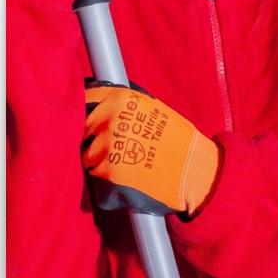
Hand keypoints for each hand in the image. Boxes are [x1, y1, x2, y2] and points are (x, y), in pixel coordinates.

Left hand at [83, 81, 220, 216]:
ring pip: (88, 155)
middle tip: (113, 145)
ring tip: (125, 162)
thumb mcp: (151, 107)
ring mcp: (107, 146)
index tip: (88, 116)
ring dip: (100, 160)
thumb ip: (124, 104)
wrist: (193, 168)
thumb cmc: (176, 138)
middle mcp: (109, 119)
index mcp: (119, 99)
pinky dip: (107, 179)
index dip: (86, 108)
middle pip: (84, 129)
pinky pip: (96, 175)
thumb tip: (98, 99)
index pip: (86, 98)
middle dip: (93, 138)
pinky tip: (127, 175)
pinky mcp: (109, 172)